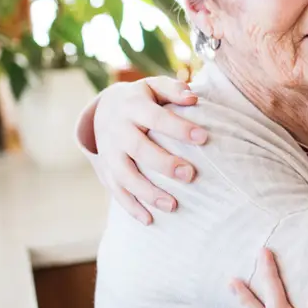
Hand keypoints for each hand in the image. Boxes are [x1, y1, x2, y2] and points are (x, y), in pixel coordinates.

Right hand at [91, 76, 206, 224]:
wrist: (104, 109)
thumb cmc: (143, 99)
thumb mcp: (154, 87)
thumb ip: (173, 90)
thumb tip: (194, 98)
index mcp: (133, 107)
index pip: (156, 117)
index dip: (178, 128)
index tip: (204, 138)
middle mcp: (118, 130)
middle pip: (139, 149)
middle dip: (164, 164)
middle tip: (191, 175)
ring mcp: (109, 153)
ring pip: (125, 175)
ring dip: (147, 192)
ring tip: (174, 206)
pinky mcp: (106, 171)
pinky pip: (116, 191)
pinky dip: (131, 207)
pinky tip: (149, 220)